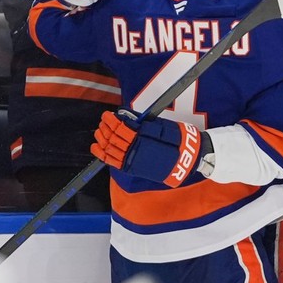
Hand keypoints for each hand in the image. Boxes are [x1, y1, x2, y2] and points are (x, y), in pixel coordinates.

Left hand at [91, 110, 212, 186]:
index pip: (120, 128)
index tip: (107, 114)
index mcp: (142, 138)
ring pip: (110, 149)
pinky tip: (95, 147)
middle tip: (103, 121)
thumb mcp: (162, 126)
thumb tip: (125, 115)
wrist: (186, 160)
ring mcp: (132, 160)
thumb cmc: (177, 141)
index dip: (111, 121)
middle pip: (113, 138)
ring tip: (99, 131)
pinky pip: (112, 161)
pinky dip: (101, 154)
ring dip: (102, 139)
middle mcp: (135, 150)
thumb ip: (143, 122)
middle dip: (105, 128)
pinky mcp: (132, 168)